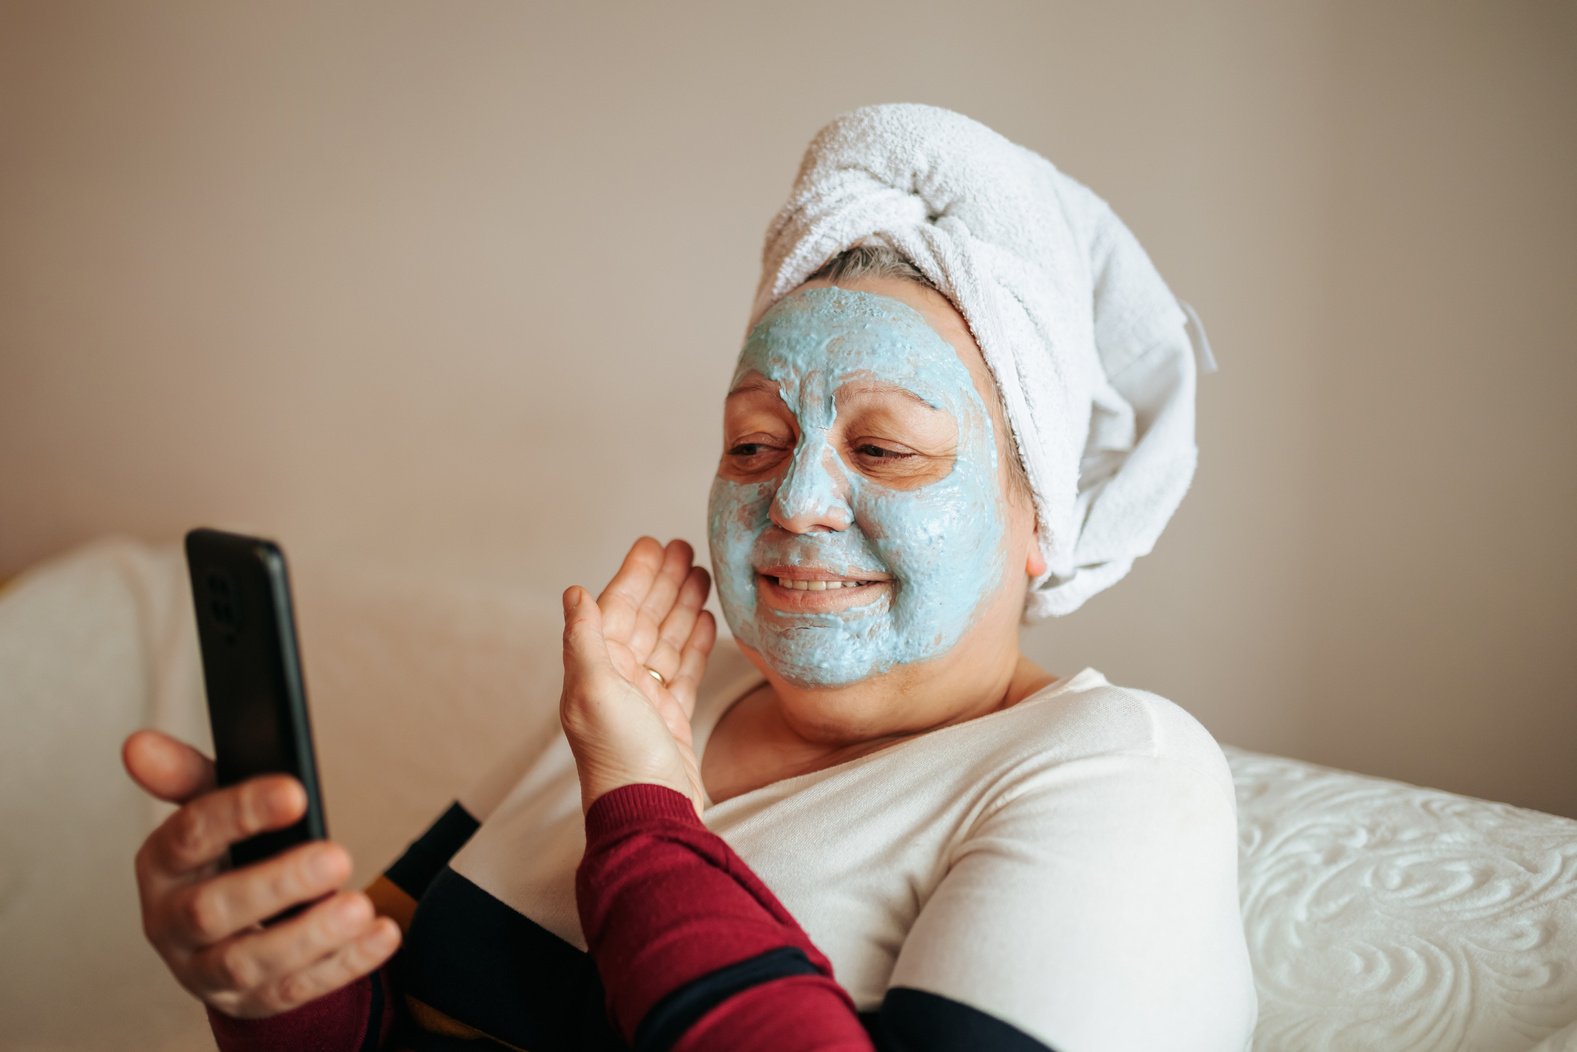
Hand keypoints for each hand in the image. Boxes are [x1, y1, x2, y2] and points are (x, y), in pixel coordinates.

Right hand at [123, 730, 399, 1018]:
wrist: (223, 933)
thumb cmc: (220, 857)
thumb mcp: (208, 810)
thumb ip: (187, 776)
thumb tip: (139, 745)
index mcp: (162, 866)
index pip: (189, 836)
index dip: (240, 812)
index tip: (295, 792)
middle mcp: (173, 923)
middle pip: (211, 910)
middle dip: (275, 884)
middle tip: (335, 858)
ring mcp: (207, 970)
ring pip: (248, 964)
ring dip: (309, 936)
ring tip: (359, 908)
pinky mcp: (251, 1002)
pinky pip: (295, 991)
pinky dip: (343, 965)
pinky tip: (382, 935)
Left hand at [560, 537, 716, 814]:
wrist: (650, 813)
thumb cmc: (621, 757)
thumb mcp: (595, 692)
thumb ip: (585, 640)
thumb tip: (574, 592)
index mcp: (595, 671)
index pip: (616, 610)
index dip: (635, 576)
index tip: (654, 545)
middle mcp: (617, 682)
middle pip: (644, 619)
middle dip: (663, 583)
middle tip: (686, 548)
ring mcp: (646, 700)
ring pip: (666, 641)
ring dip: (682, 606)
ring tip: (702, 574)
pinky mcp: (672, 719)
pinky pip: (685, 670)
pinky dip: (696, 644)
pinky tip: (708, 620)